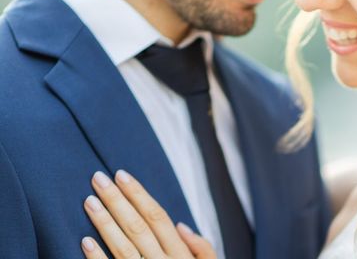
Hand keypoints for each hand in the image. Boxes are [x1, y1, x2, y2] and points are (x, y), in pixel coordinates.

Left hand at [81, 170, 215, 258]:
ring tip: (88, 201)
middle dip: (117, 200)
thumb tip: (183, 224)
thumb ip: (203, 248)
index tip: (122, 175)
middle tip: (98, 178)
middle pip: (138, 227)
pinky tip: (84, 241)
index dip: (139, 195)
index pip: (158, 217)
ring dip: (104, 223)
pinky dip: (97, 258)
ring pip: (123, 248)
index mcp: (182, 256)